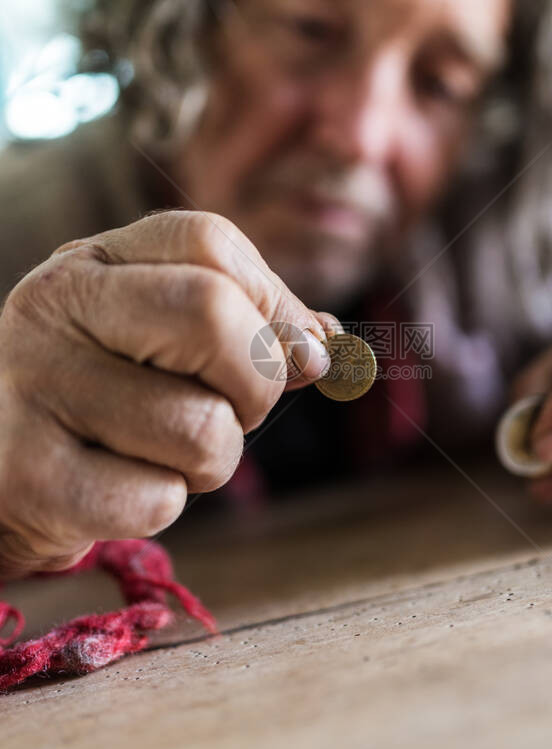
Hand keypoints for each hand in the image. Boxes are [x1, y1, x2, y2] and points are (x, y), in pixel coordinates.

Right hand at [0, 210, 336, 577]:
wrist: (0, 468)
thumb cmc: (106, 394)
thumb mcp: (163, 334)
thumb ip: (252, 322)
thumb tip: (323, 346)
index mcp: (92, 260)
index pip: (211, 242)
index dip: (270, 303)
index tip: (281, 350)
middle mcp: (52, 308)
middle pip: (212, 314)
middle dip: (255, 382)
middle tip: (229, 408)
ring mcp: (35, 389)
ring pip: (200, 428)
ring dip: (210, 459)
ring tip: (158, 451)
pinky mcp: (30, 478)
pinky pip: (157, 501)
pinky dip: (161, 505)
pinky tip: (118, 486)